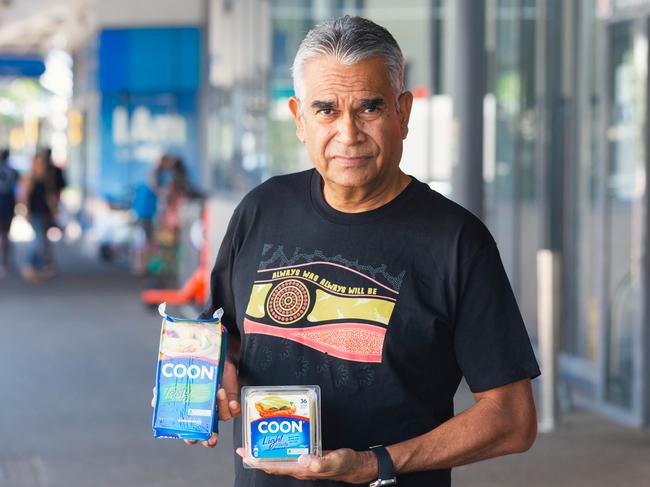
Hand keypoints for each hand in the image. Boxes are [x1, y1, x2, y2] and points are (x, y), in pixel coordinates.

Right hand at [151, 358, 240, 448]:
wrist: (213, 358)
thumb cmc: (194, 372)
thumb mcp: (178, 380)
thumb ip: (166, 390)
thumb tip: (155, 400)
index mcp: (192, 414)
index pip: (191, 433)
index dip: (191, 437)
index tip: (191, 438)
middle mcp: (207, 415)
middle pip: (209, 434)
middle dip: (209, 438)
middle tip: (210, 435)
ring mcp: (220, 409)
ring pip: (223, 418)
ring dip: (221, 408)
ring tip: (218, 392)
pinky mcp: (232, 401)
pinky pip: (235, 410)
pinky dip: (233, 407)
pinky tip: (230, 400)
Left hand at [235, 448, 377, 483]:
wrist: (353, 464)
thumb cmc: (344, 464)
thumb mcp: (333, 461)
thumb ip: (319, 462)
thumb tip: (304, 459)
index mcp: (301, 469)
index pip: (274, 467)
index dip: (258, 462)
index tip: (244, 454)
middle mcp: (298, 467)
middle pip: (271, 464)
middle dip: (257, 457)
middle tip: (244, 446)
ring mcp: (301, 462)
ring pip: (278, 458)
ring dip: (266, 451)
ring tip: (256, 439)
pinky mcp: (306, 456)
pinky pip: (288, 452)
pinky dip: (280, 445)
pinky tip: (278, 437)